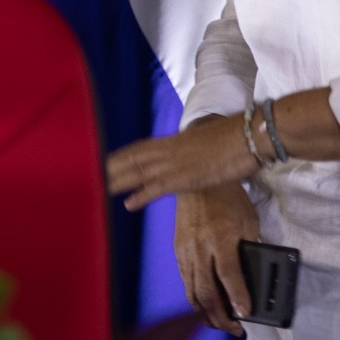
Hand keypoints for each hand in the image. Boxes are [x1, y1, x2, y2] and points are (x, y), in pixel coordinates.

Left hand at [106, 114, 257, 211]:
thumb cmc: (237, 136)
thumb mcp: (210, 140)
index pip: (142, 148)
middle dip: (111, 167)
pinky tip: (128, 204)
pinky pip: (157, 187)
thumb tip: (195, 153)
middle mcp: (171, 149)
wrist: (250, 135)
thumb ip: (196, 149)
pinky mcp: (186, 177)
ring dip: (117, 180)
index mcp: (176, 140)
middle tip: (88, 174)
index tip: (105, 162)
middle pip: (133, 158)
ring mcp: (176, 162)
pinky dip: (141, 195)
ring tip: (97, 188)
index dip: (123, 156)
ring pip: (139, 171)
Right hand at [176, 184, 259, 335]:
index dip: (238, 298)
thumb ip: (250, 247)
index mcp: (220, 237)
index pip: (229, 276)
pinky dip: (195, 297)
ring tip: (220, 322)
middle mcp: (199, 246)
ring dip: (206, 312)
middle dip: (221, 317)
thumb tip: (254, 277)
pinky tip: (206, 303)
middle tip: (234, 328)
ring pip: (192, 292)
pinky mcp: (178, 249)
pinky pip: (185, 280)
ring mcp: (185, 249)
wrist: (197, 179)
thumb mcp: (248, 220)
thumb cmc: (228, 197)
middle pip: (207, 292)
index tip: (246, 314)